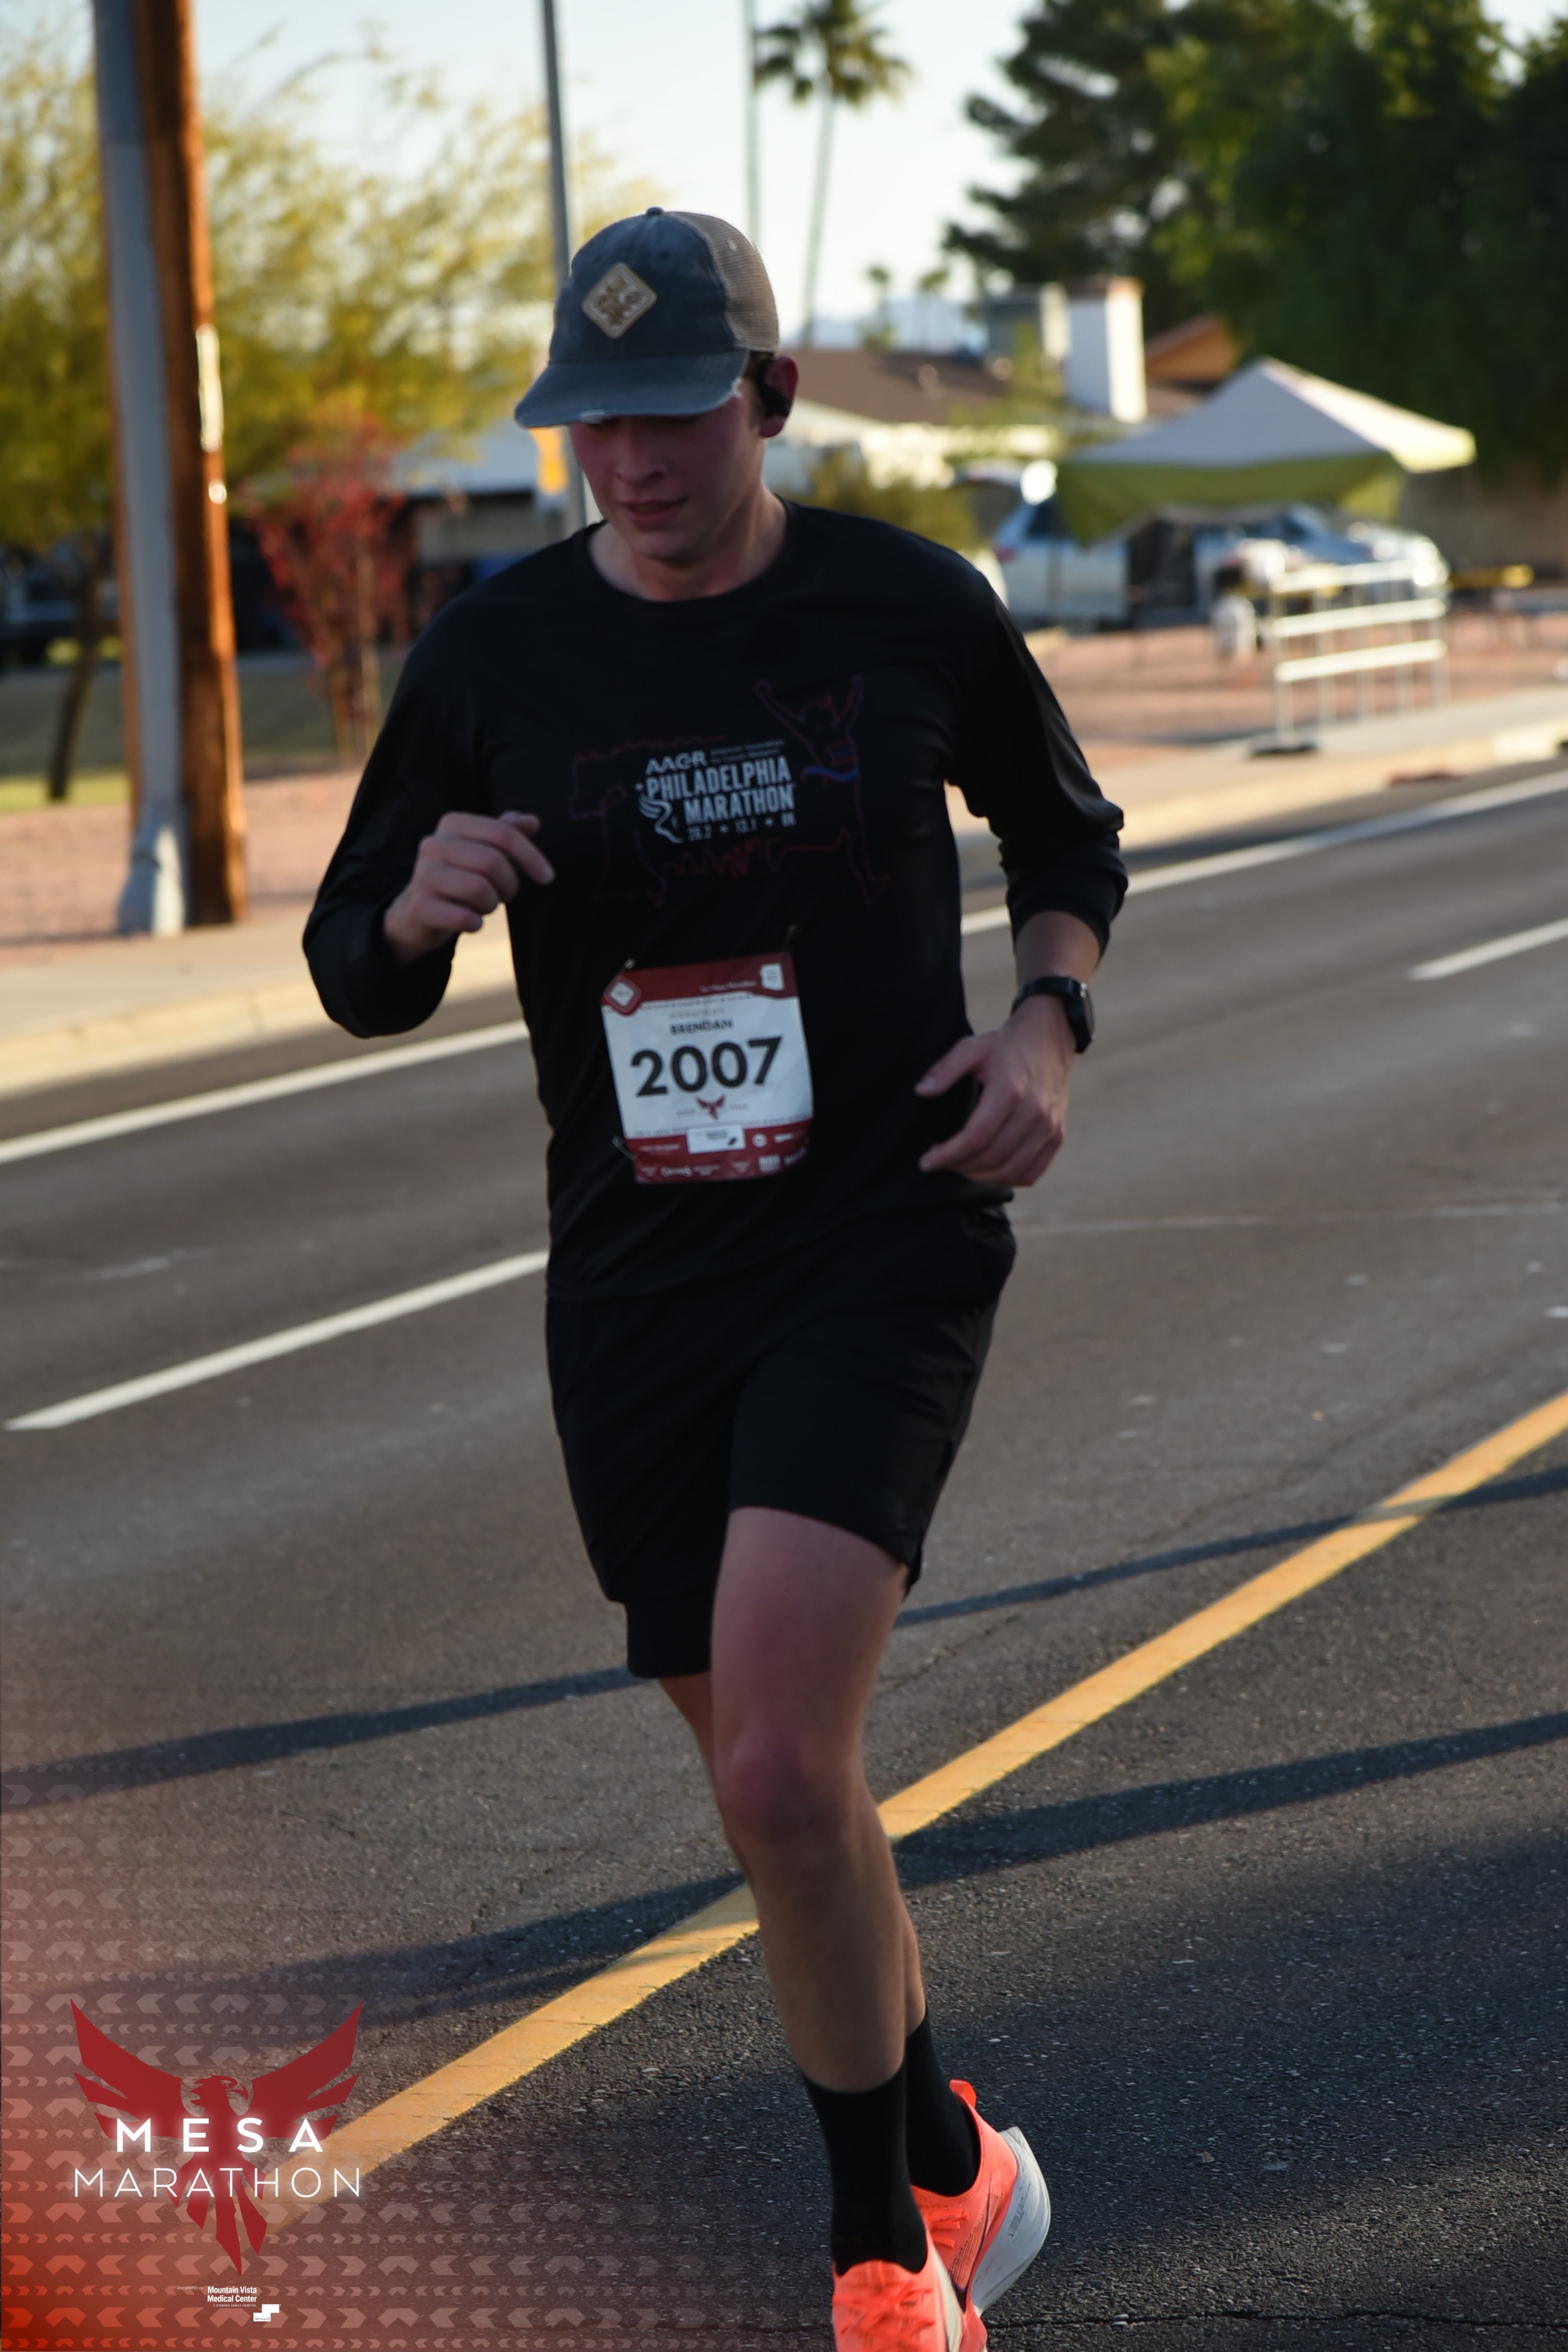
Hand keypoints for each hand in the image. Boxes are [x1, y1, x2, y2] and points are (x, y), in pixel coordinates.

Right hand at [382, 810, 552, 963]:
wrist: (415, 914)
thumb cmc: (458, 879)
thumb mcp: (481, 851)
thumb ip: (505, 833)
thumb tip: (532, 821)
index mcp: (453, 824)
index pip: (503, 833)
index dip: (531, 856)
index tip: (547, 877)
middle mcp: (434, 844)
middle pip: (493, 862)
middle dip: (509, 886)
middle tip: (503, 896)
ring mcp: (423, 874)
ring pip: (480, 890)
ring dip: (491, 905)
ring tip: (482, 906)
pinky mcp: (419, 906)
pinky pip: (465, 917)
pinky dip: (475, 924)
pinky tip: (468, 921)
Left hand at [915, 994, 1073, 1185]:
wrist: (1048, 1038)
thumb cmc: (1006, 1044)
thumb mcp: (971, 1048)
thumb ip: (945, 1069)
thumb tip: (921, 1091)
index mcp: (1009, 1091)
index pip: (975, 1137)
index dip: (948, 1155)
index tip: (927, 1161)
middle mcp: (1033, 1112)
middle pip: (991, 1157)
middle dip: (958, 1166)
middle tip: (939, 1162)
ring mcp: (1048, 1125)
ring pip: (1010, 1170)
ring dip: (980, 1176)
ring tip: (960, 1167)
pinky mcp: (1057, 1133)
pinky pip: (1032, 1172)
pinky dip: (1008, 1179)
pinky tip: (989, 1171)